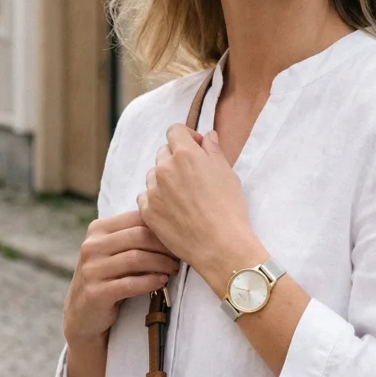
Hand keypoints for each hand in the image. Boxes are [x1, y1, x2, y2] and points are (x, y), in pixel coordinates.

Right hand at [63, 210, 180, 346]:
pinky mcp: (96, 293)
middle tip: (180, 255)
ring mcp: (91, 270)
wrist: (83, 314)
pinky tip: (162, 281)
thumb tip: (173, 225)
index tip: (178, 238)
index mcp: (98, 229)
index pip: (136, 218)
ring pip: (136, 259)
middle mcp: (91, 246)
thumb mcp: (114, 251)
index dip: (161, 227)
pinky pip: (130, 284)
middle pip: (138, 236)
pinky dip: (151, 281)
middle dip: (164, 246)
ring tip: (174, 269)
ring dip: (161, 263)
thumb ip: (134, 236)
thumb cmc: (108, 277)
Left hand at [137, 124, 252, 275]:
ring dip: (165, 180)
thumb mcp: (227, 173)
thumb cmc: (229, 208)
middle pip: (163, 153)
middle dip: (176, 159)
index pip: (175, 131)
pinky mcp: (147, 211)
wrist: (220, 245)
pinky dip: (157, 200)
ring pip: (154, 176)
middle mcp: (165, 168)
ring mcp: (153, 190)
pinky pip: (146, 197)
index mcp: (185, 154)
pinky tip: (174, 211)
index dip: (186, 138)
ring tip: (184, 198)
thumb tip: (207, 137)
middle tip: (192, 178)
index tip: (196, 149)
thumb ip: (213, 150)